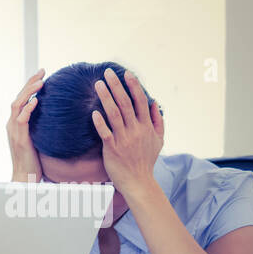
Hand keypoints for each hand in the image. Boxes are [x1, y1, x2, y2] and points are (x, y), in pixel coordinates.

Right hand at [7, 68, 44, 181]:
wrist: (24, 178)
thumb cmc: (33, 161)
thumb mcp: (37, 139)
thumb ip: (40, 126)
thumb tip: (54, 115)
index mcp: (16, 124)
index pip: (21, 100)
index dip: (30, 87)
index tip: (42, 75)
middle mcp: (12, 125)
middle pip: (18, 98)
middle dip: (29, 84)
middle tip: (42, 71)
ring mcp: (14, 132)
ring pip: (17, 105)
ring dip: (28, 92)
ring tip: (40, 82)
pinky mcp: (19, 139)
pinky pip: (21, 120)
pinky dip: (27, 110)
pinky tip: (36, 102)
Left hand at [92, 67, 163, 194]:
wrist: (139, 181)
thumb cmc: (147, 160)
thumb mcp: (158, 139)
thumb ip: (157, 120)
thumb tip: (154, 102)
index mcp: (146, 126)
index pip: (140, 101)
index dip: (133, 86)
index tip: (126, 73)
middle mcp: (136, 129)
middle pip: (126, 103)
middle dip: (117, 86)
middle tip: (107, 72)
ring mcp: (124, 139)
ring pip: (115, 114)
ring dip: (106, 97)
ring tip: (98, 85)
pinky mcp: (113, 149)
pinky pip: (106, 133)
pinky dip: (100, 122)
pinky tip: (94, 112)